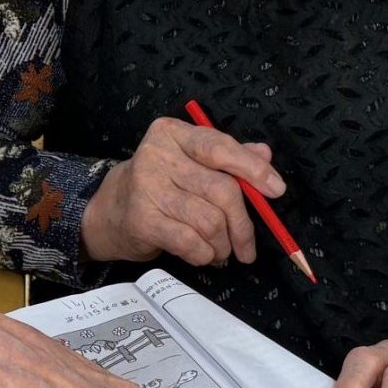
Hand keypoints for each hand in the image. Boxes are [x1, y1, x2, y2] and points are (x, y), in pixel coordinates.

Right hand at [81, 117, 281, 267]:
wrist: (111, 211)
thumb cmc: (162, 185)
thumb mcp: (192, 162)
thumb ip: (229, 156)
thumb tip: (265, 155)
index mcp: (173, 133)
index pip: (220, 147)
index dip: (252, 169)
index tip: (276, 190)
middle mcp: (157, 155)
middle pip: (221, 190)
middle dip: (242, 225)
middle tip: (247, 247)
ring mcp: (147, 187)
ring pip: (210, 221)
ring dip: (223, 244)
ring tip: (222, 251)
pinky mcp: (142, 220)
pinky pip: (191, 243)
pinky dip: (205, 254)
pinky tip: (204, 255)